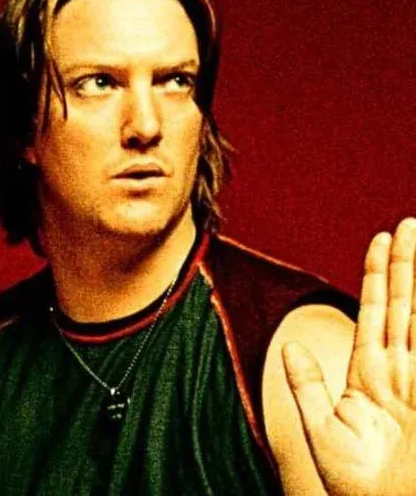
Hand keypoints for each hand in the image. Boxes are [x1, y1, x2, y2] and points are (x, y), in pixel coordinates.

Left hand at [284, 216, 415, 495]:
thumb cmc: (356, 485)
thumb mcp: (320, 429)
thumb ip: (306, 384)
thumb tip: (289, 343)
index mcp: (371, 376)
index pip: (377, 313)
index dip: (379, 277)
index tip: (380, 240)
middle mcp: (401, 372)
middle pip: (405, 306)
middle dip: (406, 266)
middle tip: (407, 224)